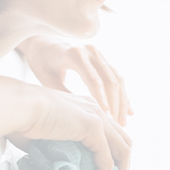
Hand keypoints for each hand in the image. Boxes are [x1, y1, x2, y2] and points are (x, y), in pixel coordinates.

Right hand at [9, 87, 131, 169]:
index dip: (112, 158)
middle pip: (124, 142)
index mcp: (86, 109)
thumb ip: (57, 148)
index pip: (111, 135)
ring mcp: (97, 116)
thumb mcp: (45, 135)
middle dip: (123, 169)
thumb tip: (56, 167)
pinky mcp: (92, 126)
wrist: (17, 107)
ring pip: (123, 151)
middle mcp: (96, 110)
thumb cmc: (21, 119)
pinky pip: (106, 159)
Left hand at [17, 36, 132, 126]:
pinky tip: (128, 111)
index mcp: (74, 55)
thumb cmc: (42, 62)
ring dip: (122, 102)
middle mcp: (89, 51)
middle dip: (115, 105)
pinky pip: (117, 77)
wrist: (44, 42)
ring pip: (117, 79)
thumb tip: (81, 117)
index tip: (107, 119)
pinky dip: (122, 95)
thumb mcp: (47, 79)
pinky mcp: (102, 58)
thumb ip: (63, 94)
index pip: (94, 80)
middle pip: (110, 80)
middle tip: (117, 126)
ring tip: (123, 123)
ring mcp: (98, 53)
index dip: (102, 100)